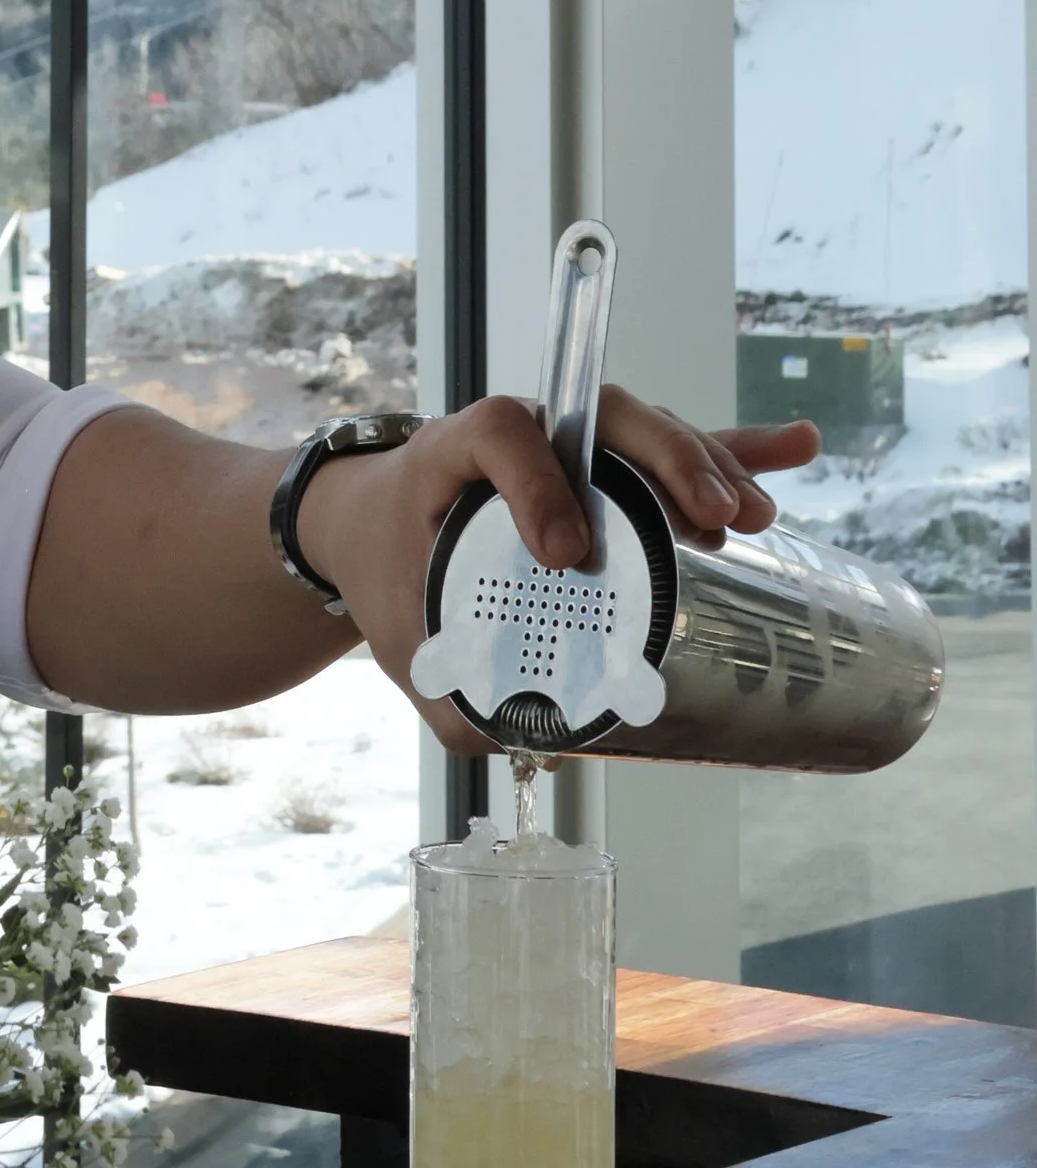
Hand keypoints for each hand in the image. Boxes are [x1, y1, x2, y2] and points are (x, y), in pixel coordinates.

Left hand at [295, 388, 822, 752]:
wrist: (370, 522)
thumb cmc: (387, 567)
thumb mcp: (401, 631)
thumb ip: (449, 694)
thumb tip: (532, 752)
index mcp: (451, 455)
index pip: (499, 432)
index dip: (534, 478)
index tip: (564, 552)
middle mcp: (521, 434)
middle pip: (599, 414)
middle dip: (664, 457)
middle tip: (711, 517)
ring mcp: (569, 444)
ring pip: (643, 428)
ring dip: (707, 460)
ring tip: (752, 514)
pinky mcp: (605, 468)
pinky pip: (672, 449)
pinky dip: (737, 447)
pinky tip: (797, 446)